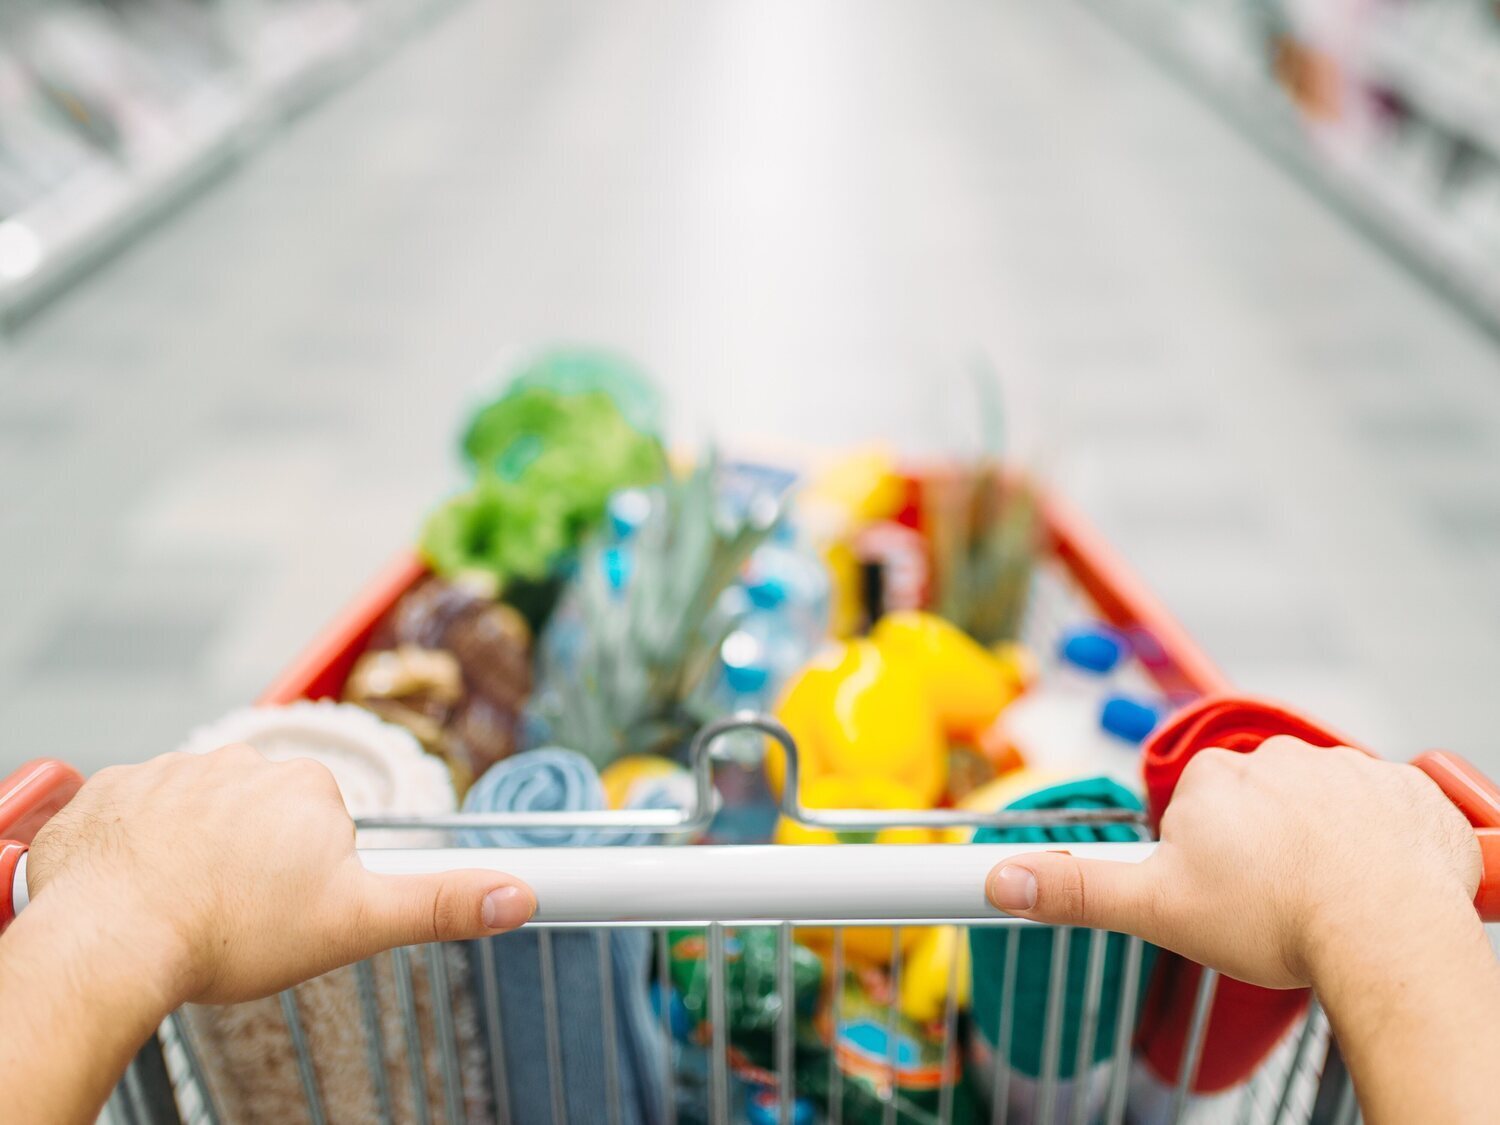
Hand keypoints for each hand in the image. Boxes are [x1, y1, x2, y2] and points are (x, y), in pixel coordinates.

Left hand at [26, 745, 534, 1006]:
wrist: (110, 939)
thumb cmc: (231, 932)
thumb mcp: (355, 924)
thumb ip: (441, 904)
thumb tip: (519, 895)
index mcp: (308, 785)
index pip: (321, 824)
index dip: (306, 875)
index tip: (282, 908)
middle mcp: (241, 761)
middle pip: (260, 813)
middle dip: (252, 857)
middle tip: (235, 912)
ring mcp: (169, 771)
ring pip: (197, 812)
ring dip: (193, 848)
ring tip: (183, 904)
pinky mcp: (109, 788)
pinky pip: (133, 812)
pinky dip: (135, 845)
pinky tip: (135, 887)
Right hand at [984, 737, 1480, 987]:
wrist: (1386, 932)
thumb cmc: (1272, 919)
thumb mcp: (1156, 910)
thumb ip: (1075, 890)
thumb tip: (998, 878)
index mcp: (1214, 777)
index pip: (1197, 809)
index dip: (1206, 857)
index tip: (1223, 892)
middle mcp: (1278, 756)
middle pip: (1259, 804)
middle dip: (1262, 847)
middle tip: (1271, 903)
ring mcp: (1348, 770)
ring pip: (1322, 808)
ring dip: (1323, 844)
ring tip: (1326, 900)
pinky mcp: (1408, 791)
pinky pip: (1387, 811)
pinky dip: (1383, 844)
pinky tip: (1377, 884)